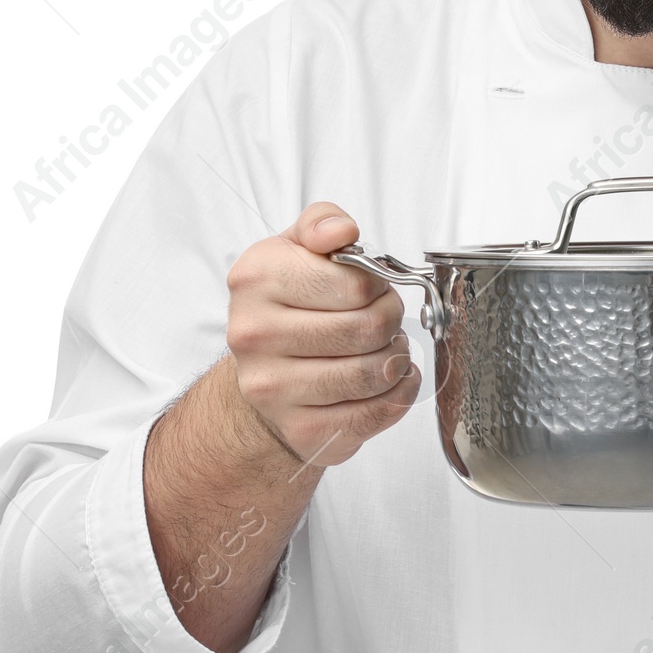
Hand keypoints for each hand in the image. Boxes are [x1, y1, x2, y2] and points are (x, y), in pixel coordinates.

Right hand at [226, 201, 419, 468]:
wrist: (263, 371)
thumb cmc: (291, 303)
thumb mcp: (298, 248)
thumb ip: (322, 223)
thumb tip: (341, 230)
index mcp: (256, 278)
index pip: (355, 284)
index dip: (378, 285)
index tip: (371, 288)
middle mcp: (254, 335)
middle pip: (368, 329)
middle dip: (391, 320)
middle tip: (385, 319)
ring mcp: (272, 388)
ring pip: (374, 374)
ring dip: (396, 358)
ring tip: (386, 348)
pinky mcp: (299, 430)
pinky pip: (374, 414)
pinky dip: (398, 394)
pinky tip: (389, 380)